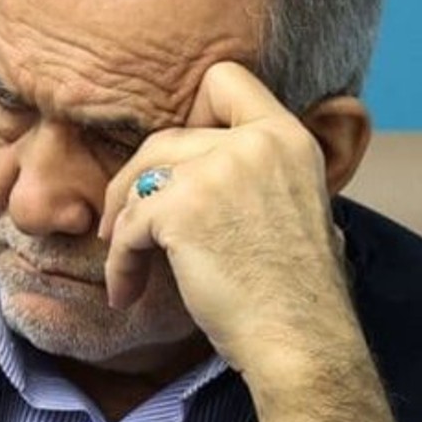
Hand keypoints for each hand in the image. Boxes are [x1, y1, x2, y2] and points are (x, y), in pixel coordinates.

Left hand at [97, 61, 352, 379]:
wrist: (301, 341)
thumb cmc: (295, 294)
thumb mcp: (296, 208)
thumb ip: (257, 174)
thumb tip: (200, 169)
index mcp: (288, 138)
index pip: (225, 80)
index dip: (192, 112)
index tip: (180, 161)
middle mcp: (255, 143)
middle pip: (167, 136)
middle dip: (138, 181)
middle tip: (126, 224)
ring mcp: (217, 171)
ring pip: (140, 177)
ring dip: (123, 222)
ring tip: (125, 259)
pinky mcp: (180, 209)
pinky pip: (127, 227)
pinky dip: (120, 263)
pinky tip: (126, 292)